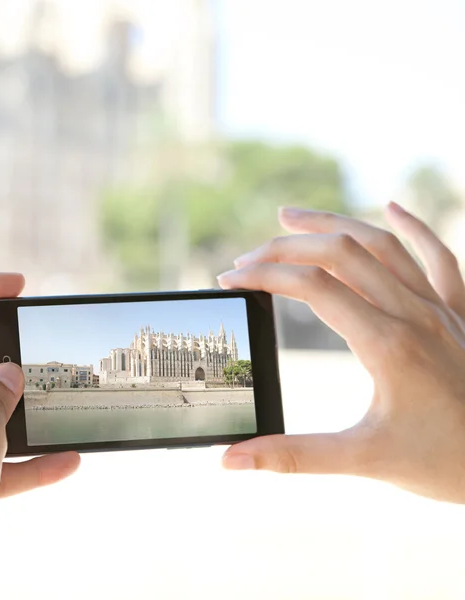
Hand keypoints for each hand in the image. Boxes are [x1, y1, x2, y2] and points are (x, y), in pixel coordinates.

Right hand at [218, 203, 464, 503]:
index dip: (263, 277)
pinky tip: (391, 207)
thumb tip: (231, 460)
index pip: (312, 286)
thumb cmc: (446, 464)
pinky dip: (412, 227)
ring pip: (381, 243)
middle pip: (340, 253)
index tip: (230, 280)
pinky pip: (438, 255)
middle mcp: (413, 313)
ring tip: (290, 215)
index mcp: (386, 344)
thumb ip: (293, 457)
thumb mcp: (363, 461)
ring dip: (332, 224)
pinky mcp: (459, 311)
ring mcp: (440, 307)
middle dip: (285, 247)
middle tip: (246, 257)